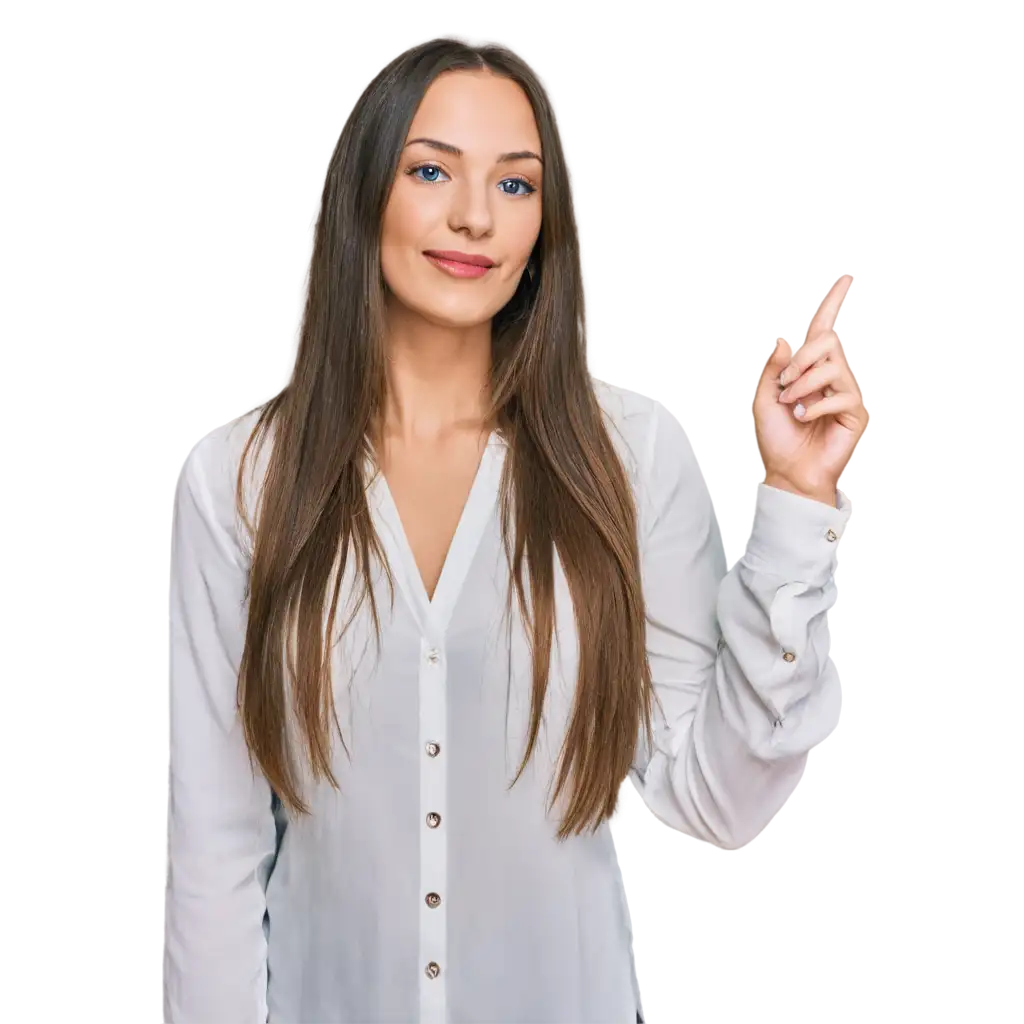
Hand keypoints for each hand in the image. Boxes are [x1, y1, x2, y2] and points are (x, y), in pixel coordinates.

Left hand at [748, 274, 868, 504]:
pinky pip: (841, 396)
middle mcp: (829, 376)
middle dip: (802, 359)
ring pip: (833, 367)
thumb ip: (772, 367)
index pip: (822, 331)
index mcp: (807, 369)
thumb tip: (786, 338)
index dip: (832, 305)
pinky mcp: (854, 413)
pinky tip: (804, 418)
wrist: (787, 470)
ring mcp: (844, 393)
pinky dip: (815, 406)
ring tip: (790, 405)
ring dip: (804, 384)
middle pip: (828, 342)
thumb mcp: (763, 398)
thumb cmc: (776, 437)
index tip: (845, 281)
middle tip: (784, 385)